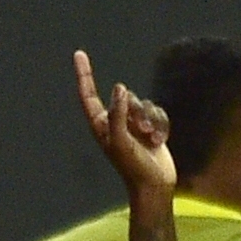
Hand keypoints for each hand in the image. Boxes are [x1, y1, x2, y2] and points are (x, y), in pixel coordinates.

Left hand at [74, 51, 175, 199]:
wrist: (154, 186)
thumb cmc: (133, 167)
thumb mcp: (121, 141)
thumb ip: (118, 113)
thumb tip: (120, 88)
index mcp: (101, 125)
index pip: (89, 95)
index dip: (84, 74)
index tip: (79, 54)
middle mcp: (115, 121)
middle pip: (126, 97)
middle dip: (138, 111)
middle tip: (142, 133)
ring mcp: (133, 124)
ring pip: (144, 103)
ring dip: (151, 120)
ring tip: (152, 140)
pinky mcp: (151, 127)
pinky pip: (158, 112)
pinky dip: (161, 126)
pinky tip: (161, 142)